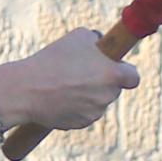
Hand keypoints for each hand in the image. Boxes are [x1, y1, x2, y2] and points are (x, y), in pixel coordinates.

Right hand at [0, 29, 135, 135]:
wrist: (28, 90)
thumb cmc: (53, 60)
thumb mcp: (79, 36)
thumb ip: (97, 40)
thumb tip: (102, 44)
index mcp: (113, 74)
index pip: (134, 78)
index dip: (124, 72)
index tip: (114, 68)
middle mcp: (108, 96)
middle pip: (113, 89)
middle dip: (101, 82)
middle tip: (81, 72)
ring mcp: (95, 112)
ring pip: (97, 102)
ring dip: (87, 94)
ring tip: (64, 84)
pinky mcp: (81, 124)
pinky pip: (83, 114)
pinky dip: (75, 107)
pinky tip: (59, 98)